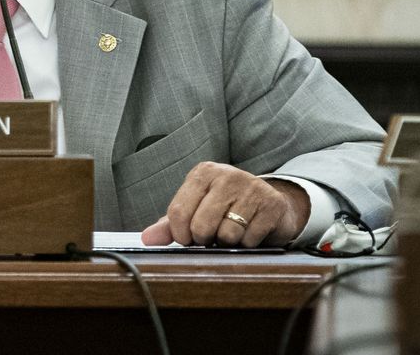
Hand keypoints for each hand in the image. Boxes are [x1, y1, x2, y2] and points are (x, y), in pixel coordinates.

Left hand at [139, 162, 309, 247]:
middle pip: (201, 226)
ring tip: (234, 232)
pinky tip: (251, 233)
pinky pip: (250, 239)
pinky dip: (248, 244)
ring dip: (229, 243)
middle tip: (213, 236)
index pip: (178, 212)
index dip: (181, 235)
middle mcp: (227, 175)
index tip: (190, 238)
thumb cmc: (226, 209)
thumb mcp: (196, 210)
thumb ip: (170, 224)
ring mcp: (251, 187)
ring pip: (227, 234)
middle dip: (205, 240)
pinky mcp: (272, 204)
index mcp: (203, 173)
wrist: (270, 205)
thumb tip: (147, 239)